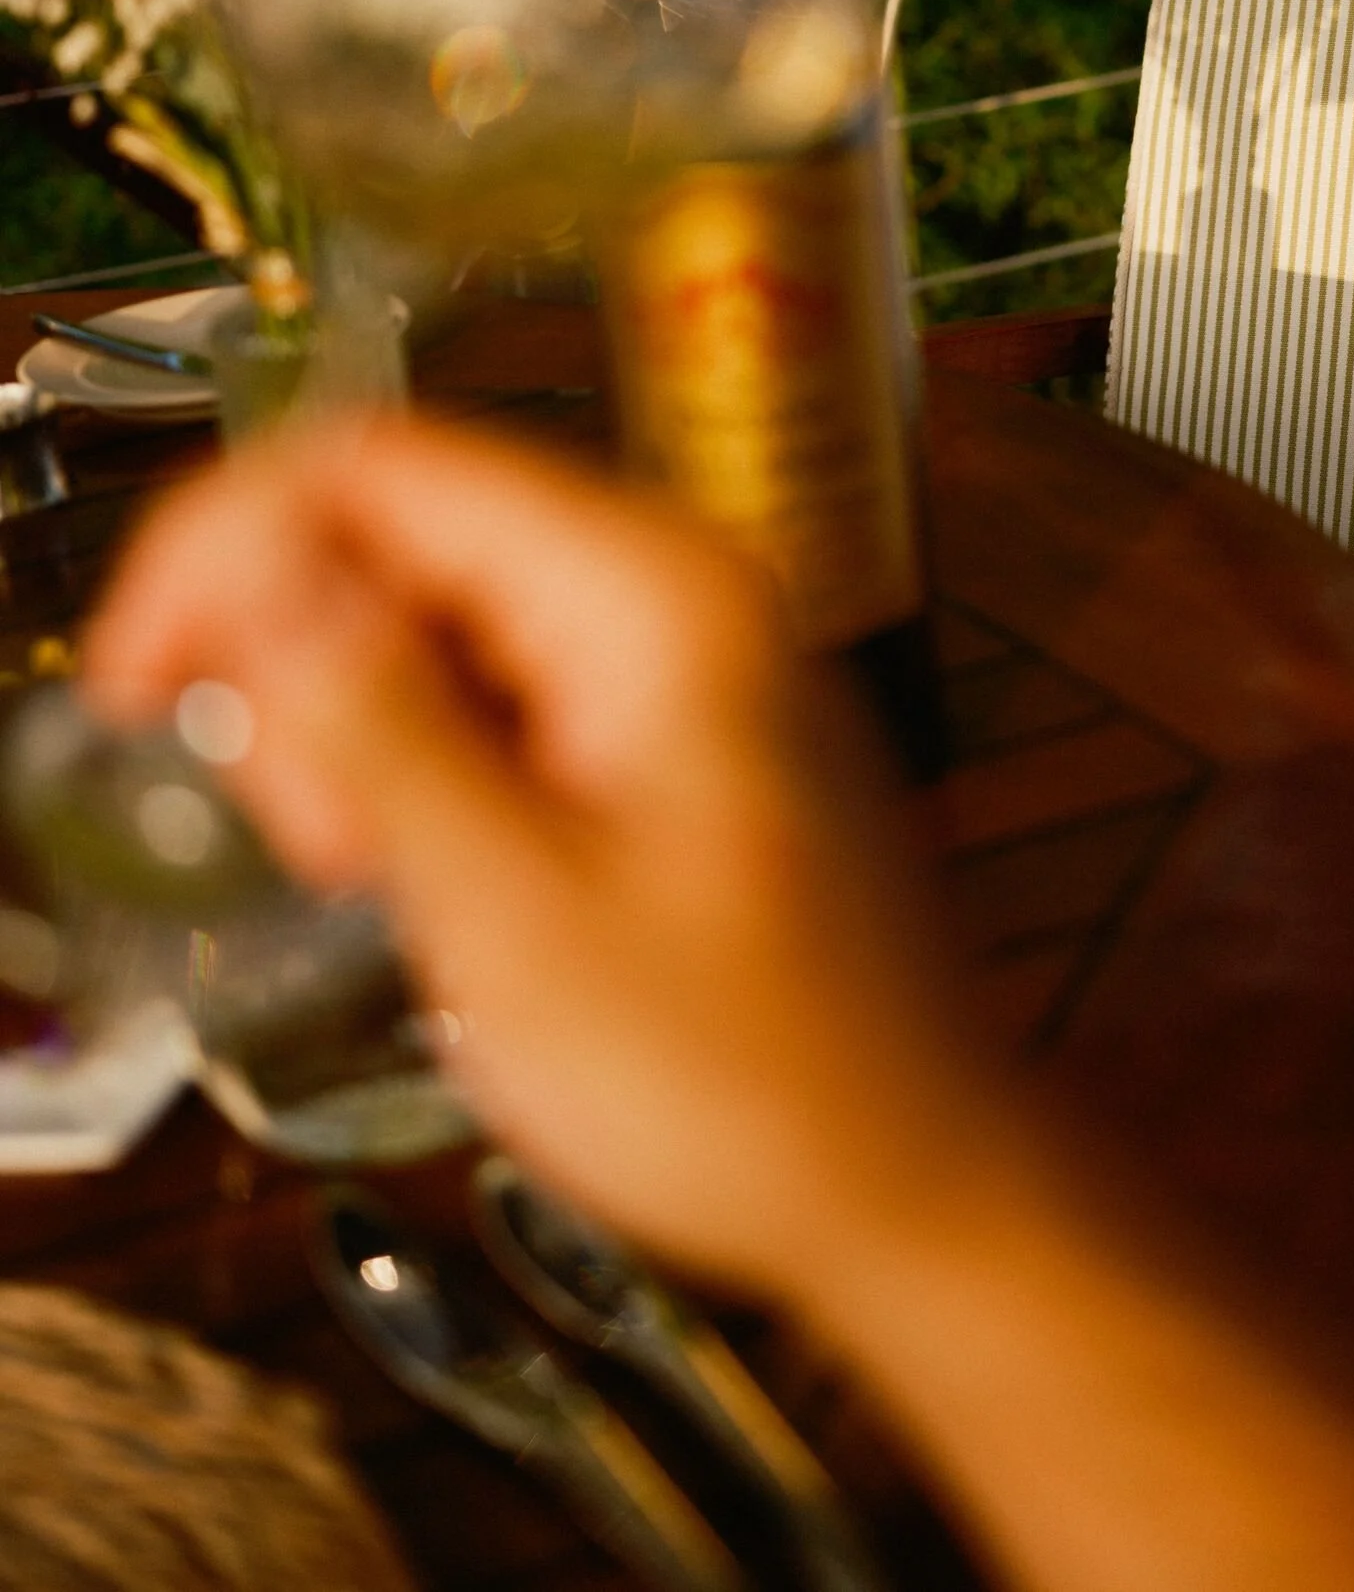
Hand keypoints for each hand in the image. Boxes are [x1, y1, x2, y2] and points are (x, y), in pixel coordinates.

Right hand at [82, 417, 986, 1300]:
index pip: (383, 466)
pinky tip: (431, 880)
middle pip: (404, 535)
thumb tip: (262, 578)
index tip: (141, 684)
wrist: (914, 1184)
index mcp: (647, 591)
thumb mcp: (517, 917)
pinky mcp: (669, 730)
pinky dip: (428, 768)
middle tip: (315, 849)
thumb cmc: (740, 1078)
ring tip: (378, 884)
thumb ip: (382, 732)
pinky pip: (500, 692)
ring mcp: (678, 655)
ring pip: (437, 620)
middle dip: (303, 670)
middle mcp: (670, 585)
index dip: (230, 548)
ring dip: (358, 734)